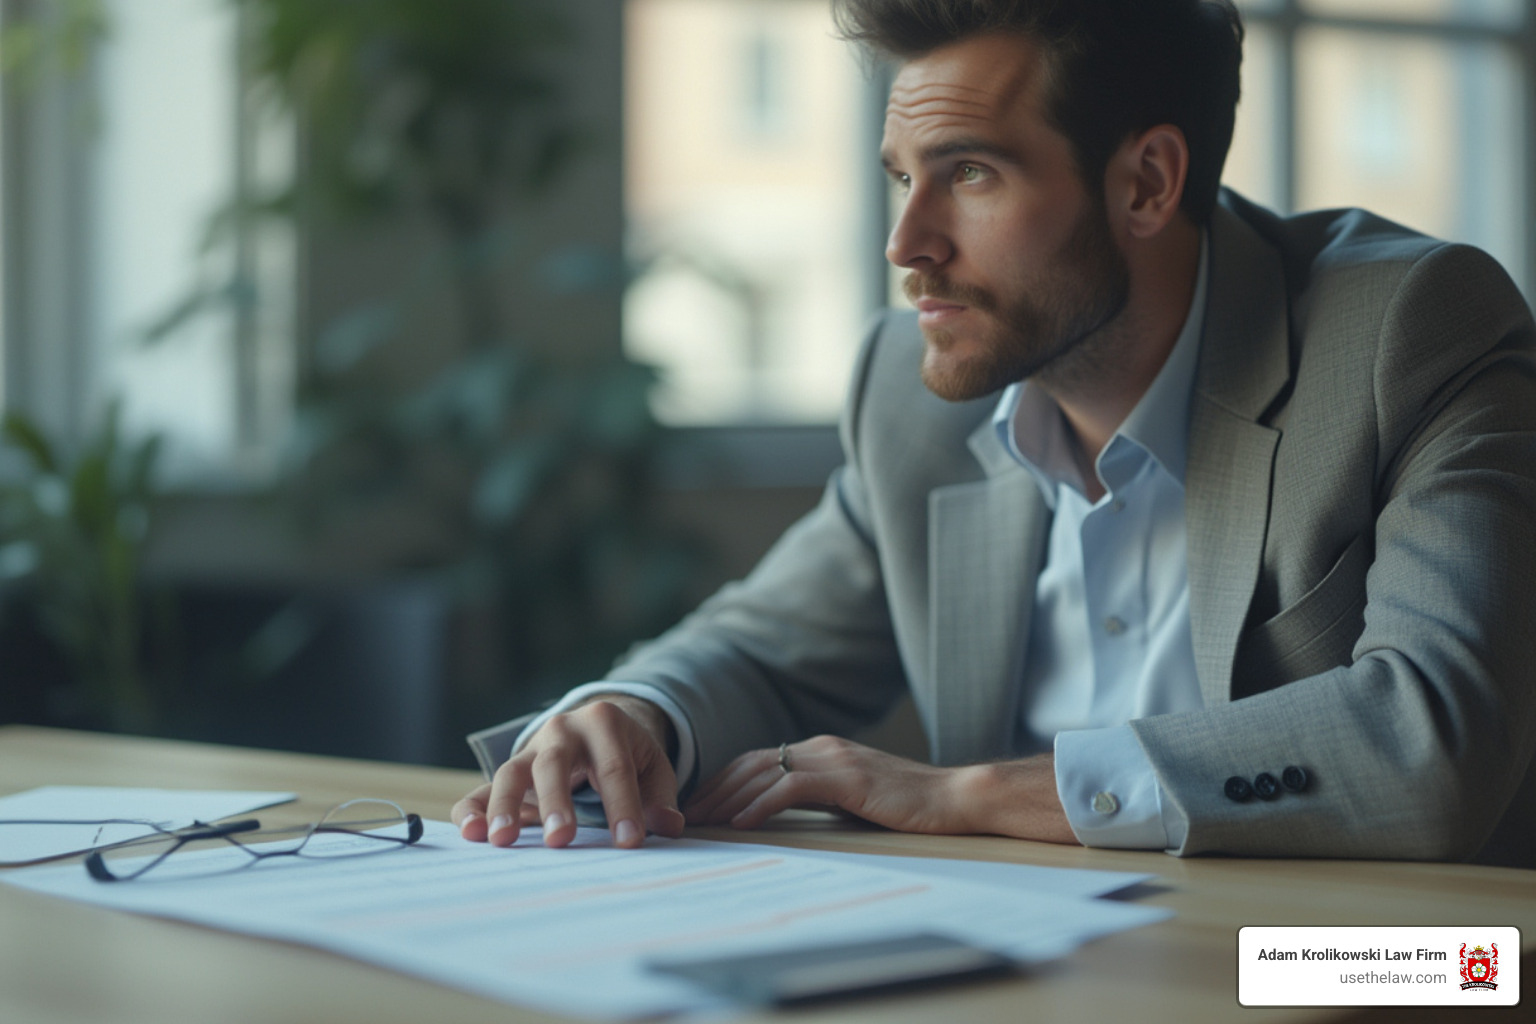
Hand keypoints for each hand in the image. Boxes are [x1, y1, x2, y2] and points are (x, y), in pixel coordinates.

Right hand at [450, 696, 684, 849]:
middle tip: (560, 840)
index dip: (623, 805)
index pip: (614, 768)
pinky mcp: (509, 773)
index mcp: (604, 724)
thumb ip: (660, 796)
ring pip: (511, 771)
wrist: (595, 727)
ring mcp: (530, 750)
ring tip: (502, 841)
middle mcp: (562, 731)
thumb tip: (667, 826)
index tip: (629, 843)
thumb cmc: (627, 754)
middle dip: (556, 802)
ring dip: (504, 806)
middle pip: (554, 763)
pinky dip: (472, 810)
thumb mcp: (652, 766)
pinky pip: (482, 789)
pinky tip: (470, 834)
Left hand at [683, 735, 1077, 842]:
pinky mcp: (846, 777)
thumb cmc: (904, 808)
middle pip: (750, 763)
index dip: (722, 782)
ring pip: (763, 772)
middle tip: (685, 815)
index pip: (756, 761)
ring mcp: (833, 759)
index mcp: (819, 750)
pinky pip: (791, 788)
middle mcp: (821, 747)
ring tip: (702, 822)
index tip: (697, 807)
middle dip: (713, 789)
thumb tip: (775, 817)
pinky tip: (742, 822)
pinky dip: (761, 804)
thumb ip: (816, 799)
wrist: (952, 799)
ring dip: (727, 798)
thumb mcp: (850, 800)